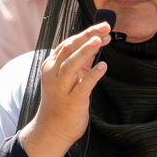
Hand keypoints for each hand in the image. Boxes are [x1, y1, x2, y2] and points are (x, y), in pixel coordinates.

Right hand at [20, 24, 110, 156]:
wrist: (52, 130)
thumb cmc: (62, 102)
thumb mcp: (69, 77)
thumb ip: (81, 61)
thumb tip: (97, 41)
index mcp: (51, 66)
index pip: (68, 44)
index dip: (86, 34)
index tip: (103, 27)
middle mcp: (53, 75)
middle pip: (69, 49)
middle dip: (87, 36)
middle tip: (105, 26)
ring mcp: (61, 88)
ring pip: (71, 64)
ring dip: (85, 51)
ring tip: (100, 40)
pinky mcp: (72, 101)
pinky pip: (83, 85)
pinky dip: (93, 74)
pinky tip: (103, 66)